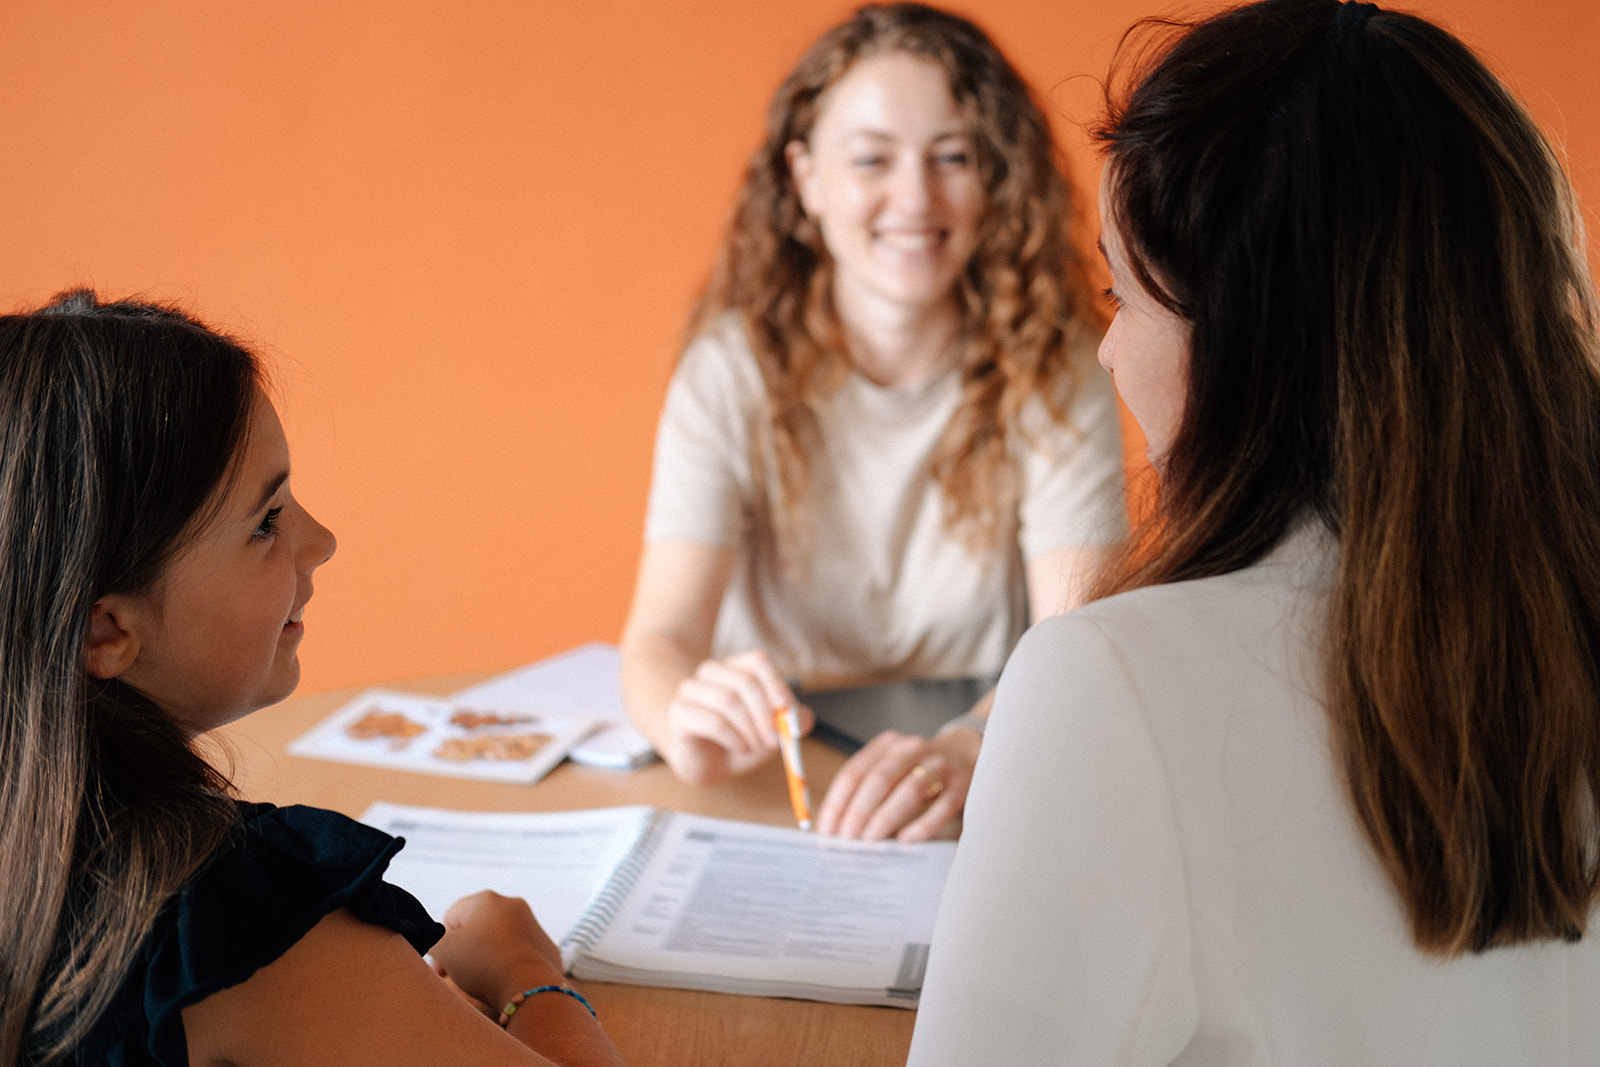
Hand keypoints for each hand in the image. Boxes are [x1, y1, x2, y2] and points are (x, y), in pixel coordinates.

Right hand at [429, 890, 564, 1013]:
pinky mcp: (546, 946)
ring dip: (485, 957)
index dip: (441, 946)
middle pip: (476, 927)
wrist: (528, 987)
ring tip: (480, 980)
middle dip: (464, 950)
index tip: (442, 971)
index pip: (451, 918)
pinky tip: (502, 981)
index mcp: (486, 899)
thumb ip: (434, 938)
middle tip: (457, 976)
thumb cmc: (483, 964)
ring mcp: (533, 924)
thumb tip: (439, 938)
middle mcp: (512, 905)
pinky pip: (518, 954)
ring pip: (498, 940)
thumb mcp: (444, 949)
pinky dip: (507, 965)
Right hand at [660, 649, 805, 783]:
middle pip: (744, 681)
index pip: (758, 661)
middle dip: (765, 715)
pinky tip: (739, 748)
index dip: (775, 682)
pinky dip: (733, 738)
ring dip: (749, 729)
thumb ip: (790, 721)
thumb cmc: (740, 740)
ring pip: (727, 700)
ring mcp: (691, 689)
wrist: (707, 764)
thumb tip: (803, 718)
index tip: (786, 707)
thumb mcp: (771, 730)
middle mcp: (711, 672)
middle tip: (775, 741)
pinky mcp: (679, 711)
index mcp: (736, 668)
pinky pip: (712, 721)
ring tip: (755, 747)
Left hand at [815, 726, 979, 842]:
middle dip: (859, 811)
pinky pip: (942, 806)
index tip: (827, 828)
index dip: (837, 802)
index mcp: (887, 745)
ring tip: (871, 839)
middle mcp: (912, 749)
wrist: (969, 753)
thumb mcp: (892, 768)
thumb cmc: (920, 769)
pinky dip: (923, 825)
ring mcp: (939, 765)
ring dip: (886, 816)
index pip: (854, 772)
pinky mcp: (962, 784)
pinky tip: (907, 840)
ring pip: (909, 789)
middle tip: (847, 838)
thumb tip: (841, 829)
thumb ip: (869, 791)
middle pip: (879, 779)